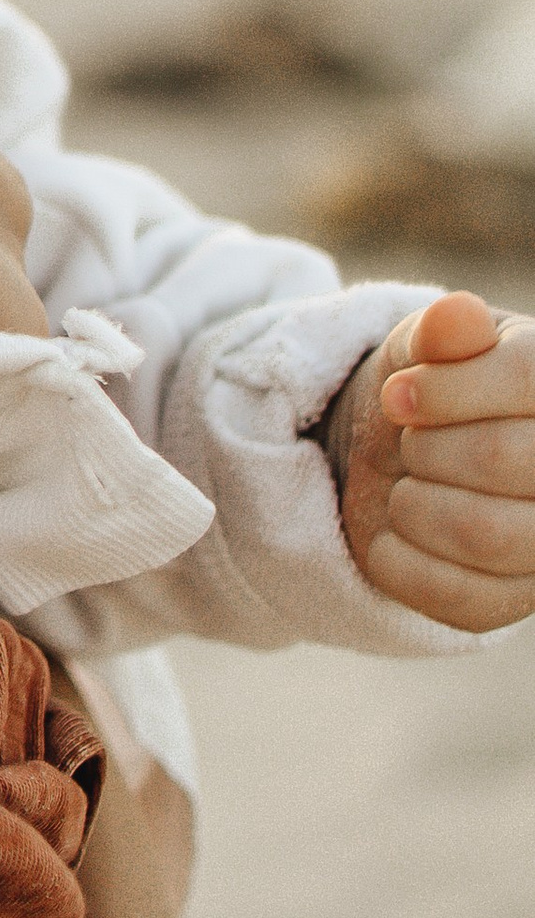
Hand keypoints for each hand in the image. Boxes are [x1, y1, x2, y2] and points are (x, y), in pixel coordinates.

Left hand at [323, 289, 534, 629]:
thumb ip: (440, 331)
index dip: (448, 388)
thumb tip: (457, 316)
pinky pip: (456, 596)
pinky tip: (395, 530)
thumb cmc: (432, 393)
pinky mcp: (514, 601)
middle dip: (425, 444)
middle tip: (408, 442)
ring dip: (413, 503)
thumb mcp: (427, 348)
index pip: (528, 381)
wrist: (410, 459)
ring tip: (406, 485)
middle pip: (499, 457)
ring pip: (483, 533)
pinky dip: (397, 559)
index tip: (398, 395)